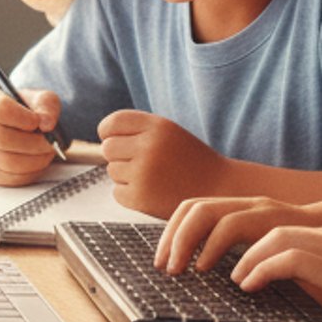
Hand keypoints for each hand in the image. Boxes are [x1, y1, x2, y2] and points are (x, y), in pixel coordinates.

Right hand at [0, 86, 64, 186]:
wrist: (33, 129)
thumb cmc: (35, 112)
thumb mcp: (45, 101)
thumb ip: (48, 106)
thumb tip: (46, 123)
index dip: (20, 117)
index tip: (37, 122)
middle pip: (0, 138)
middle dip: (31, 143)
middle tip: (49, 142)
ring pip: (7, 161)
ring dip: (34, 159)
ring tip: (46, 152)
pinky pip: (9, 178)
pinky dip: (29, 172)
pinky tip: (38, 162)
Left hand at [96, 111, 221, 216]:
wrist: (220, 190)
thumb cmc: (189, 160)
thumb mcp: (168, 133)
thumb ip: (138, 130)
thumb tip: (102, 138)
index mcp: (157, 126)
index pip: (112, 124)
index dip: (108, 132)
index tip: (114, 139)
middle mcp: (149, 146)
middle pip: (108, 148)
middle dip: (118, 156)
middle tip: (140, 163)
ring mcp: (143, 173)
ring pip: (113, 171)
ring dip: (126, 176)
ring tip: (153, 178)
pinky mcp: (140, 198)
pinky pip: (118, 192)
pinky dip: (130, 195)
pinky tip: (152, 193)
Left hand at [155, 195, 320, 274]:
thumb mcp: (291, 257)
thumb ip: (260, 256)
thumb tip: (229, 277)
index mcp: (264, 214)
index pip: (204, 207)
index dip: (176, 231)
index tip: (162, 259)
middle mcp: (274, 213)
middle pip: (209, 208)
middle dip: (181, 237)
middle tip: (168, 268)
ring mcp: (297, 229)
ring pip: (234, 222)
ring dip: (208, 248)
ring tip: (197, 272)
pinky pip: (277, 252)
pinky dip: (254, 266)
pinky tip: (244, 284)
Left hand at [232, 222, 321, 321]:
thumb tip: (307, 287)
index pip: (287, 230)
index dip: (258, 245)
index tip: (241, 264)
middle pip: (273, 229)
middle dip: (245, 248)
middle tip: (228, 270)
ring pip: (276, 239)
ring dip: (248, 259)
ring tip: (234, 279)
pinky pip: (289, 259)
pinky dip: (263, 269)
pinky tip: (251, 285)